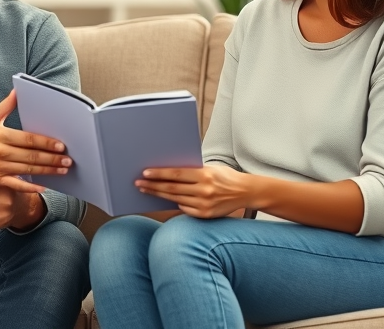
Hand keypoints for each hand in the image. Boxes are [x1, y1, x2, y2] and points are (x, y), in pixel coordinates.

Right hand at [0, 90, 71, 192]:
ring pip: (27, 170)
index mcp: (0, 135)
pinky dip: (29, 187)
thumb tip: (18, 90)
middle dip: (52, 159)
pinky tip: (43, 186)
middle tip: (69, 160)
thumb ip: (6, 105)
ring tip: (62, 170)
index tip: (61, 145)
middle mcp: (0, 152)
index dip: (46, 143)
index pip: (28, 139)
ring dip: (47, 171)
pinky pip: (15, 184)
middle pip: (31, 156)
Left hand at [136, 165, 251, 218]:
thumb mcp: (210, 168)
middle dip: (153, 186)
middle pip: (172, 188)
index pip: (176, 174)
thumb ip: (192, 171)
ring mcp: (204, 204)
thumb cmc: (225, 176)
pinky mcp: (205, 215)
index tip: (145, 173)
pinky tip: (166, 199)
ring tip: (146, 190)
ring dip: (158, 195)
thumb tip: (167, 172)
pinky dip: (175, 203)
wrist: (245, 192)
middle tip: (138, 184)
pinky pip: (184, 208)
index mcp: (204, 175)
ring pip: (175, 199)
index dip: (159, 174)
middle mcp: (204, 190)